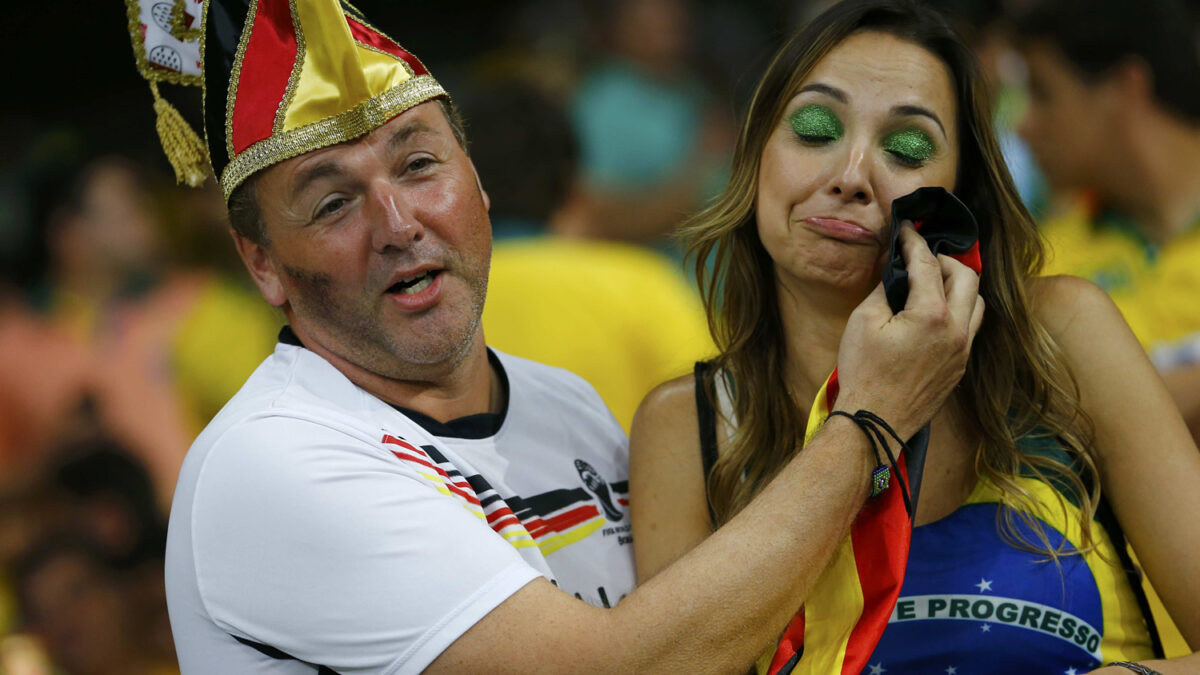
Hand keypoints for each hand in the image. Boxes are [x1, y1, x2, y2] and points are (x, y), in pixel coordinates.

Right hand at [835, 223, 984, 439]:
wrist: (874, 421)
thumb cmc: (864, 372)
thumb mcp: (864, 321)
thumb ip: (885, 288)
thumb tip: (896, 270)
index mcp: (932, 315)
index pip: (927, 265)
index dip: (914, 242)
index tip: (906, 229)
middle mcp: (957, 330)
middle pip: (966, 277)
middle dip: (944, 260)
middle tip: (920, 257)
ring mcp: (963, 350)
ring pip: (977, 302)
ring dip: (958, 285)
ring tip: (933, 283)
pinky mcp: (960, 367)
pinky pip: (971, 326)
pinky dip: (958, 309)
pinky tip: (936, 312)